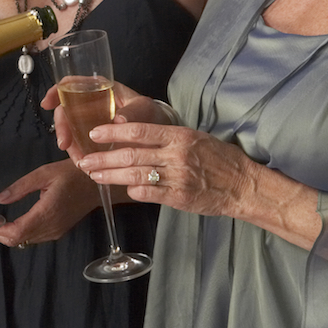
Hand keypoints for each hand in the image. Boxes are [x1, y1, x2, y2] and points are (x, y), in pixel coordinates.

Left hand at [0, 160, 102, 247]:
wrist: (98, 183)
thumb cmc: (72, 174)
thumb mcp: (44, 173)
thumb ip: (21, 187)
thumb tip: (0, 199)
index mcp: (47, 213)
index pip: (16, 232)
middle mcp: (51, 227)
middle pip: (17, 240)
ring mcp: (55, 232)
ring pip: (24, 241)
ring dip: (5, 234)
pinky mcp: (57, 231)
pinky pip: (33, 237)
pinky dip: (17, 232)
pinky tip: (7, 221)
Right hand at [42, 80, 163, 157]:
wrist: (159, 135)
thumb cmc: (151, 114)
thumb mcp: (145, 108)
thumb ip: (134, 111)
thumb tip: (120, 119)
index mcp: (101, 88)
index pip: (71, 84)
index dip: (56, 91)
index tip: (47, 103)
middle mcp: (90, 103)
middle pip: (65, 109)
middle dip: (62, 127)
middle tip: (64, 144)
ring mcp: (89, 121)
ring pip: (70, 130)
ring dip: (70, 145)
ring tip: (79, 161)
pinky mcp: (92, 138)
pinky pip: (79, 144)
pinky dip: (78, 154)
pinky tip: (83, 164)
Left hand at [78, 121, 255, 217]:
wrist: (243, 185)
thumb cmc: (218, 158)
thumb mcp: (193, 137)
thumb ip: (165, 135)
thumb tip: (130, 129)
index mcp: (179, 136)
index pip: (139, 131)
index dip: (113, 132)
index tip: (94, 133)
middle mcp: (176, 155)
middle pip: (131, 155)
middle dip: (103, 158)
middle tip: (84, 160)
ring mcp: (177, 178)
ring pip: (136, 175)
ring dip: (111, 176)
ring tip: (94, 175)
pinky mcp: (180, 198)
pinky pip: (150, 194)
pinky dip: (134, 191)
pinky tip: (123, 190)